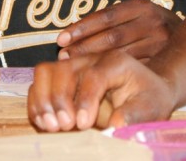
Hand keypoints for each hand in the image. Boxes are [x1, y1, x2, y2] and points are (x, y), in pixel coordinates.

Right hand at [28, 50, 175, 131]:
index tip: (83, 124)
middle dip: (60, 100)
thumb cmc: (148, 99)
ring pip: (45, 72)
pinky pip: (39, 84)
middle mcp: (91, 58)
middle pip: (64, 70)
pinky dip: (37, 103)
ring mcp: (73, 66)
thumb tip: (115, 124)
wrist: (143, 94)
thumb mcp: (149, 107)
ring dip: (43, 100)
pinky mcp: (61, 77)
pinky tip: (43, 122)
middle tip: (64, 126)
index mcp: (116, 61)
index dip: (85, 100)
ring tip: (51, 126)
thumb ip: (133, 114)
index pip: (94, 76)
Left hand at [56, 0, 181, 60]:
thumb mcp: (134, 14)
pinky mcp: (161, 61)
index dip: (82, 28)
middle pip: (111, 36)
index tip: (60, 38)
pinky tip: (96, 77)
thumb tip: (70, 33)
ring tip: (73, 67)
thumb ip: (110, 20)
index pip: (105, 16)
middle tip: (63, 56)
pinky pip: (131, 68)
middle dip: (84, 47)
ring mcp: (159, 43)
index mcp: (141, 6)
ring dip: (94, 61)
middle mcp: (152, 22)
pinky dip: (111, 72)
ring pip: (120, 54)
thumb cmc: (148, 25)